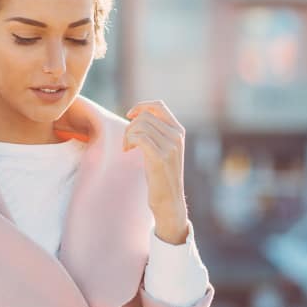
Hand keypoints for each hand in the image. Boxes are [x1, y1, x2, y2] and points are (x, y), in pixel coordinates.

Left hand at [123, 100, 188, 243]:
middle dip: (130, 126)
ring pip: (140, 126)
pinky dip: (129, 141)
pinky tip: (127, 150)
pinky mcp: (160, 157)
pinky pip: (139, 137)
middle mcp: (177, 136)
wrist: (169, 200)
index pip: (159, 106)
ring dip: (127, 135)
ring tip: (127, 147)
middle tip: (127, 143)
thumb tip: (138, 114)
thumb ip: (156, 131)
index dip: (141, 106)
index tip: (130, 115)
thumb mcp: (162, 148)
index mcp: (178, 131)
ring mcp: (170, 147)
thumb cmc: (161, 174)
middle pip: (145, 116)